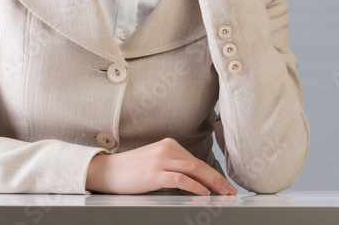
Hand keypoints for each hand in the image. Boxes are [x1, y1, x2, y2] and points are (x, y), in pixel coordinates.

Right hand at [85, 137, 236, 195]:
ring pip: (193, 169)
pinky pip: (180, 179)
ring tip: (222, 193)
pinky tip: (203, 193)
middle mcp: (166, 149)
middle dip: (218, 178)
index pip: (196, 160)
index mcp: (168, 144)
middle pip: (199, 164)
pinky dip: (194, 186)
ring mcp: (160, 160)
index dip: (213, 173)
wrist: (107, 171)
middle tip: (231, 190)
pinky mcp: (154, 173)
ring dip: (212, 183)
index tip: (225, 184)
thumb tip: (194, 180)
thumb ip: (173, 165)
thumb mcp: (155, 162)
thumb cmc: (130, 170)